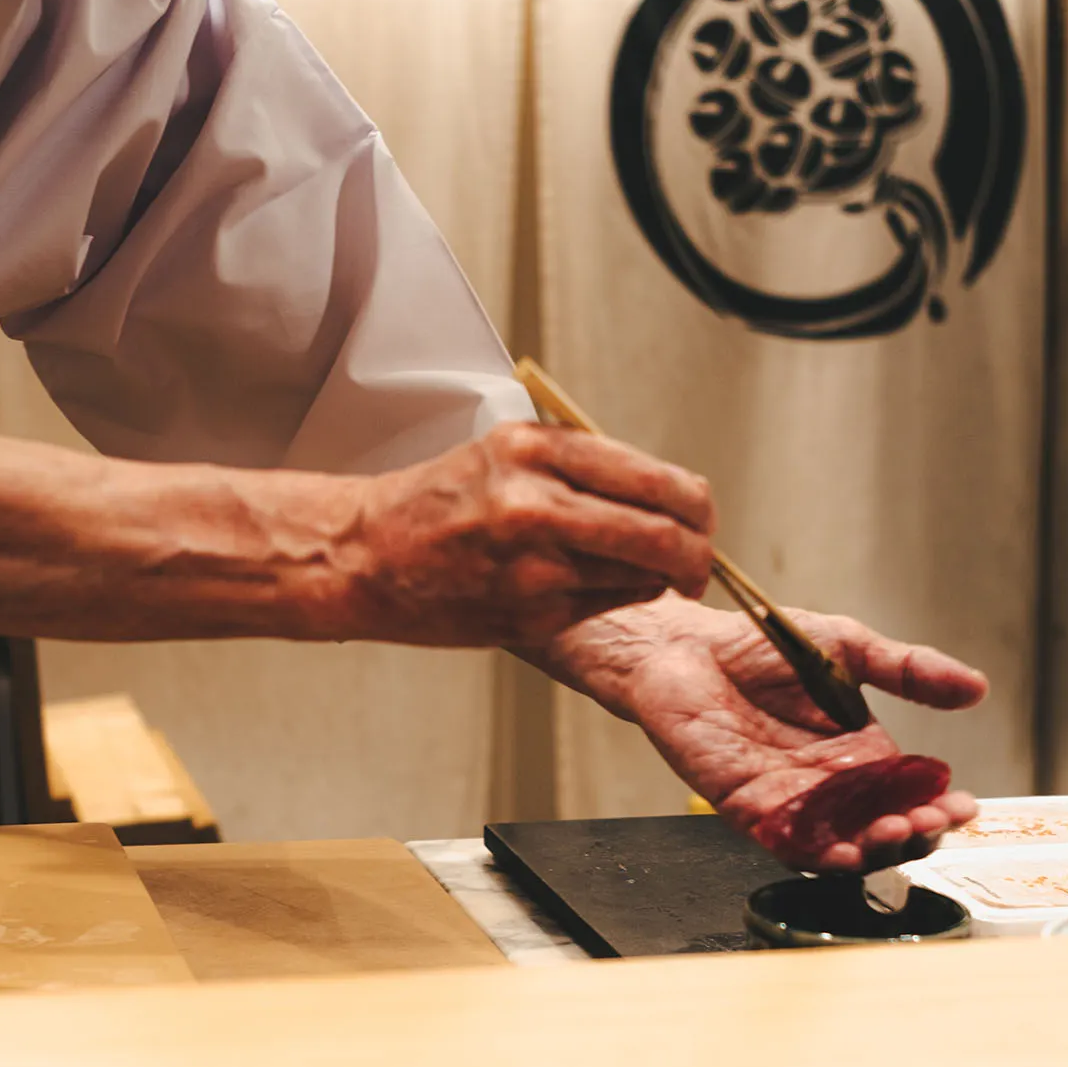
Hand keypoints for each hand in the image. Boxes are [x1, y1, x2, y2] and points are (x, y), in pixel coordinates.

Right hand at [330, 423, 715, 646]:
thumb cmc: (436, 504)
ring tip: (634, 570)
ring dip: (656, 579)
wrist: (366, 556)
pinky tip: (588, 584)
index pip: (656, 479)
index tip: (700, 516)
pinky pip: (608, 606)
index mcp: (534, 451)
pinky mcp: (531, 615)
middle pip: (664, 534)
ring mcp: (534, 566)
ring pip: (642, 577)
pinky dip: (616, 598)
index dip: (695, 505)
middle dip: (696, 552)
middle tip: (696, 558)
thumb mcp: (506, 452)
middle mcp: (536, 504)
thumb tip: (665, 492)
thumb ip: (582, 465)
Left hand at [532, 593, 989, 870]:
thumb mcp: (847, 646)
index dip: (941, 807)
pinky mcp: (747, 807)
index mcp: (863, 754)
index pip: (913, 794)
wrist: (687, 645)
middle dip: (914, 834)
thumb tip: (976, 687)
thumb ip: (907, 669)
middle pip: (884, 830)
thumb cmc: (762, 644)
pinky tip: (841, 853)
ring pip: (843, 845)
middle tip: (927, 821)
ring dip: (872, 850)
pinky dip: (816, 854)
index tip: (964, 806)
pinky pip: (787, 843)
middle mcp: (832, 786)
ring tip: (892, 834)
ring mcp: (791, 801)